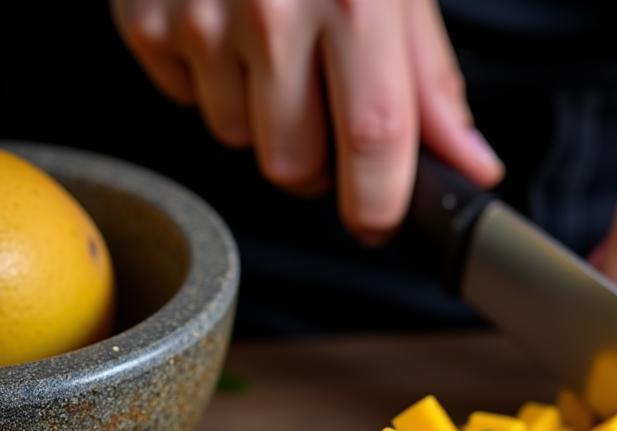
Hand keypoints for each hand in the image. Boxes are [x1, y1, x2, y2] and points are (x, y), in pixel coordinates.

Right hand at [111, 0, 502, 240]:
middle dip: (316, 164)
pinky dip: (209, 82)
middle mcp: (273, 11)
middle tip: (322, 112)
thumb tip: (469, 164)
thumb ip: (431, 83)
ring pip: (236, 139)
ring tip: (272, 49)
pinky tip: (227, 31)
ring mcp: (201, 15)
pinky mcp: (146, 16)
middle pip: (293, 167)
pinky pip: (185, 99)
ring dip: (260, 119)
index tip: (378, 222)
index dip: (378, 205)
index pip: (374, 143)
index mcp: (354, 3)